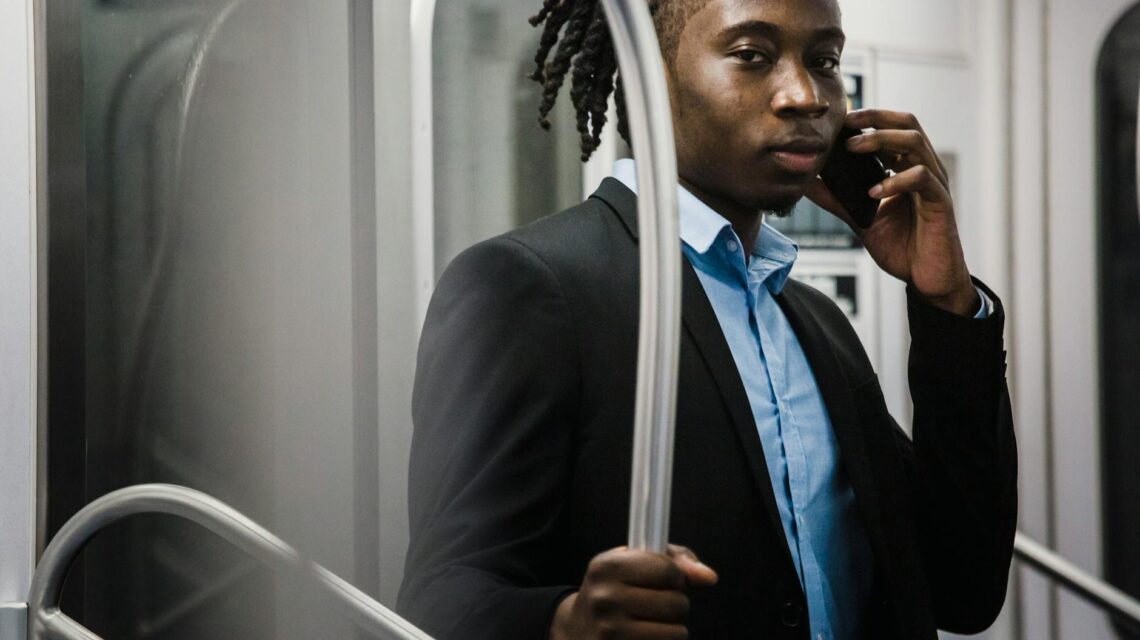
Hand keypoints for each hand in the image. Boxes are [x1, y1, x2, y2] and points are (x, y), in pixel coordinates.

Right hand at [549, 544, 717, 639]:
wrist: (577, 628)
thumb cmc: (615, 590)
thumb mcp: (634, 563)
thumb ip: (676, 560)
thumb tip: (710, 577)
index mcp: (607, 567)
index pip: (668, 570)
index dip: (674, 577)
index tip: (664, 580)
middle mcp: (605, 599)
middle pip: (676, 604)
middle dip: (676, 605)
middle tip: (656, 605)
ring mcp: (610, 632)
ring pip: (677, 633)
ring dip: (673, 630)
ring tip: (653, 623)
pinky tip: (646, 637)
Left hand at [806, 109, 978, 315]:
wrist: (926, 278)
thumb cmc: (902, 247)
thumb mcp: (860, 219)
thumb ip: (836, 199)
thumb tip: (806, 184)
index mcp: (907, 167)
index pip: (893, 127)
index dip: (868, 117)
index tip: (838, 120)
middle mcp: (924, 168)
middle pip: (906, 124)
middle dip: (874, 119)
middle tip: (844, 126)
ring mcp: (934, 183)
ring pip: (915, 143)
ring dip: (881, 141)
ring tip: (852, 150)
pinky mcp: (941, 202)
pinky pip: (921, 178)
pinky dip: (895, 180)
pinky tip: (873, 192)